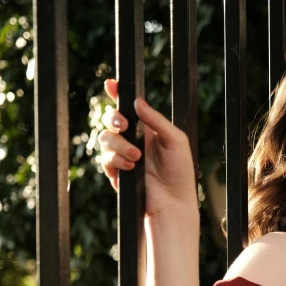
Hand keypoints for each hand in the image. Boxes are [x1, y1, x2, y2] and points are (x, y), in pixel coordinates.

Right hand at [97, 79, 198, 217]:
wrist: (173, 201)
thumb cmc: (180, 172)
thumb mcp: (175, 140)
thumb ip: (157, 120)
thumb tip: (139, 102)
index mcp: (147, 129)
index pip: (129, 108)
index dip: (118, 94)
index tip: (111, 85)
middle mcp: (133, 140)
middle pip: (111, 120)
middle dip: (113, 118)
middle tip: (123, 125)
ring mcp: (122, 156)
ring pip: (105, 139)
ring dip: (119, 145)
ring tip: (136, 157)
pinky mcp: (116, 172)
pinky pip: (105, 159)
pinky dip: (117, 161)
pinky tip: (131, 167)